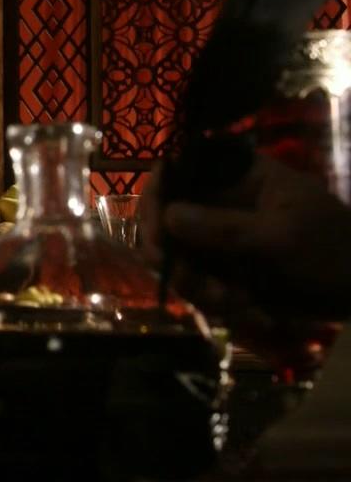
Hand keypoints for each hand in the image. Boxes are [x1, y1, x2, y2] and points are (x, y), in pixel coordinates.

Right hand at [141, 155, 350, 321]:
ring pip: (177, 260)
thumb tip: (166, 216)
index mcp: (236, 177)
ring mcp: (220, 239)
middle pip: (164, 221)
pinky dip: (220, 305)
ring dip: (200, 289)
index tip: (155, 238)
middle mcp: (219, 203)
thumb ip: (223, 227)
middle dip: (173, 259)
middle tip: (192, 285)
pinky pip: (199, 287)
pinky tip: (256, 315)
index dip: (155, 199)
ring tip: (237, 306)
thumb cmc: (333, 249)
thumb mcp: (282, 236)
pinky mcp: (225, 272)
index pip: (175, 171)